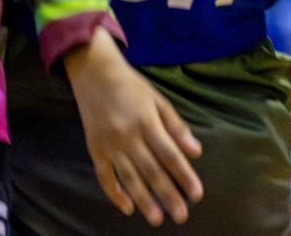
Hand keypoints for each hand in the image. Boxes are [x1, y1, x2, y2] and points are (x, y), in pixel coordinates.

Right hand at [63, 28, 203, 225]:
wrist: (93, 71)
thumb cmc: (130, 85)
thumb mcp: (158, 100)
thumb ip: (176, 126)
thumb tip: (195, 151)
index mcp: (146, 121)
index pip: (169, 154)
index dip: (184, 175)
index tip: (196, 195)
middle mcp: (127, 134)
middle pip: (150, 170)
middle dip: (167, 194)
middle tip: (181, 215)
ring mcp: (108, 142)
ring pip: (128, 176)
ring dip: (143, 199)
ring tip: (156, 218)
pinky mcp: (93, 146)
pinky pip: (103, 174)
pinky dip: (113, 192)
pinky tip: (127, 206)